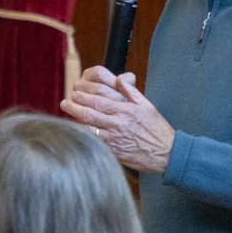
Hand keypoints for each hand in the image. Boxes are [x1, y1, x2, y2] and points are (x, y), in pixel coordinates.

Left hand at [60, 69, 174, 173]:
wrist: (167, 153)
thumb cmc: (157, 128)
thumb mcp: (147, 106)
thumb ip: (131, 92)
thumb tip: (119, 79)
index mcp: (126, 110)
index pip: (98, 101)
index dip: (83, 97)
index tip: (74, 93)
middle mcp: (118, 124)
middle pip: (90, 114)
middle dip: (74, 107)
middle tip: (64, 103)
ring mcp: (116, 140)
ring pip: (90, 129)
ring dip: (77, 122)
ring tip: (68, 116)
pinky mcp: (115, 152)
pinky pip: (97, 144)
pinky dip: (86, 138)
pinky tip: (79, 133)